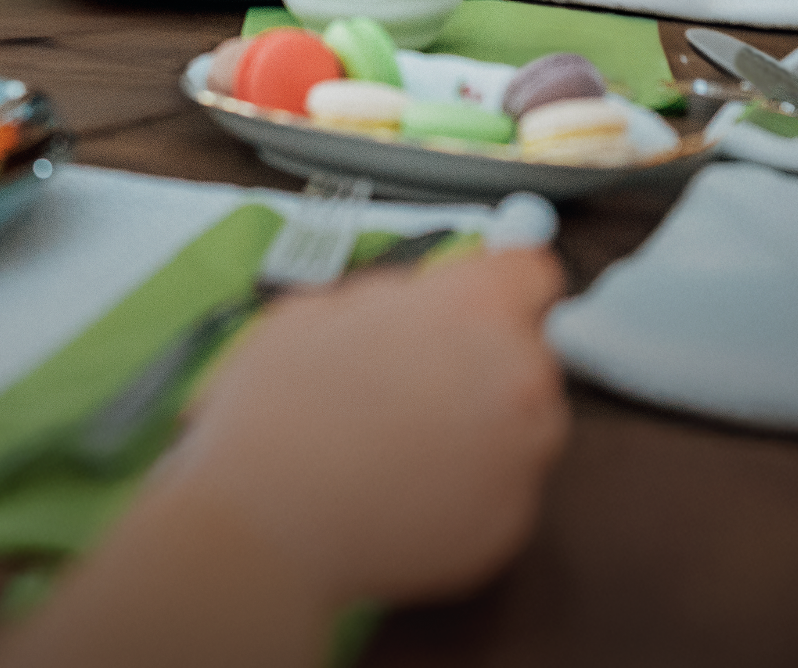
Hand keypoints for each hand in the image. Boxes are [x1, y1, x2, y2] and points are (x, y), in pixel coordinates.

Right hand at [165, 247, 568, 609]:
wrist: (264, 526)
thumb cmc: (281, 410)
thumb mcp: (324, 307)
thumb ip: (396, 294)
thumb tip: (423, 295)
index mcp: (475, 306)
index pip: (533, 271)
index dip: (500, 281)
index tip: (483, 296)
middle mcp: (516, 374)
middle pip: (529, 349)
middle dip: (483, 357)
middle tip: (418, 378)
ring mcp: (520, 455)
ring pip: (525, 419)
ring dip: (485, 421)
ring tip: (409, 438)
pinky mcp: (510, 521)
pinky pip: (504, 485)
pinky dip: (470, 483)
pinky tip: (409, 484)